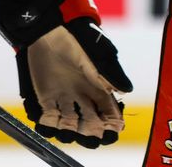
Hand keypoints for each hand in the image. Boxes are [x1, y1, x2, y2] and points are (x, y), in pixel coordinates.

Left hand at [0, 0, 132, 147]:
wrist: (47, 32)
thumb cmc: (74, 40)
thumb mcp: (94, 56)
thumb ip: (108, 74)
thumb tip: (126, 90)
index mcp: (96, 87)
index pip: (108, 111)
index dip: (112, 123)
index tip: (112, 132)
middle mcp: (82, 96)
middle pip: (89, 122)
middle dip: (91, 133)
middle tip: (91, 138)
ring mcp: (63, 98)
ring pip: (69, 123)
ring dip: (69, 132)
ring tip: (67, 133)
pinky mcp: (45, 97)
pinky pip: (48, 117)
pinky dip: (48, 125)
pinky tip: (48, 126)